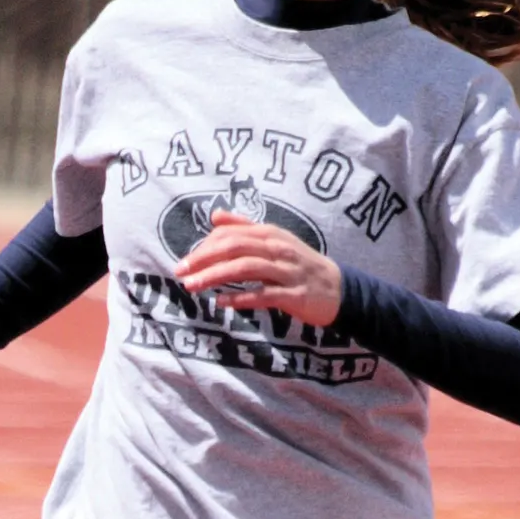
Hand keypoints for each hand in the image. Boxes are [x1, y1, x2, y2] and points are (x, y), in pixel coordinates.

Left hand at [173, 209, 342, 325]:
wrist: (338, 289)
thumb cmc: (300, 264)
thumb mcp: (275, 240)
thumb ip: (244, 227)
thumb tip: (215, 215)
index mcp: (270, 234)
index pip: (232, 234)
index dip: (205, 246)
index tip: (186, 260)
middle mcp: (278, 249)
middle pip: (235, 248)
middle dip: (205, 258)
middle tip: (181, 272)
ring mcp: (287, 272)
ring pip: (246, 268)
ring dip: (216, 276)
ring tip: (193, 286)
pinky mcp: (294, 295)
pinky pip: (263, 295)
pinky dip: (240, 298)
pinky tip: (221, 302)